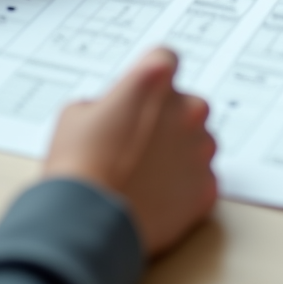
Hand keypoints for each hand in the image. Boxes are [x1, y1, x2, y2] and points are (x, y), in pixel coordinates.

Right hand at [43, 48, 216, 255]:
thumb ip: (109, 101)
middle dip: (168, 120)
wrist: (82, 224)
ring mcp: (201, 147)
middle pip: (187, 104)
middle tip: (140, 145)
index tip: (144, 91)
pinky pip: (202, 178)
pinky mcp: (207, 185)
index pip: (166, 59)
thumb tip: (117, 109)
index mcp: (156, 80)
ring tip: (146, 176)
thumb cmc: (76, 166)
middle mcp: (188, 107)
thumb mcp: (77, 114)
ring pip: (199, 141)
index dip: (152, 77)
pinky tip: (157, 197)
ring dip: (180, 152)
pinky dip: (185, 186)